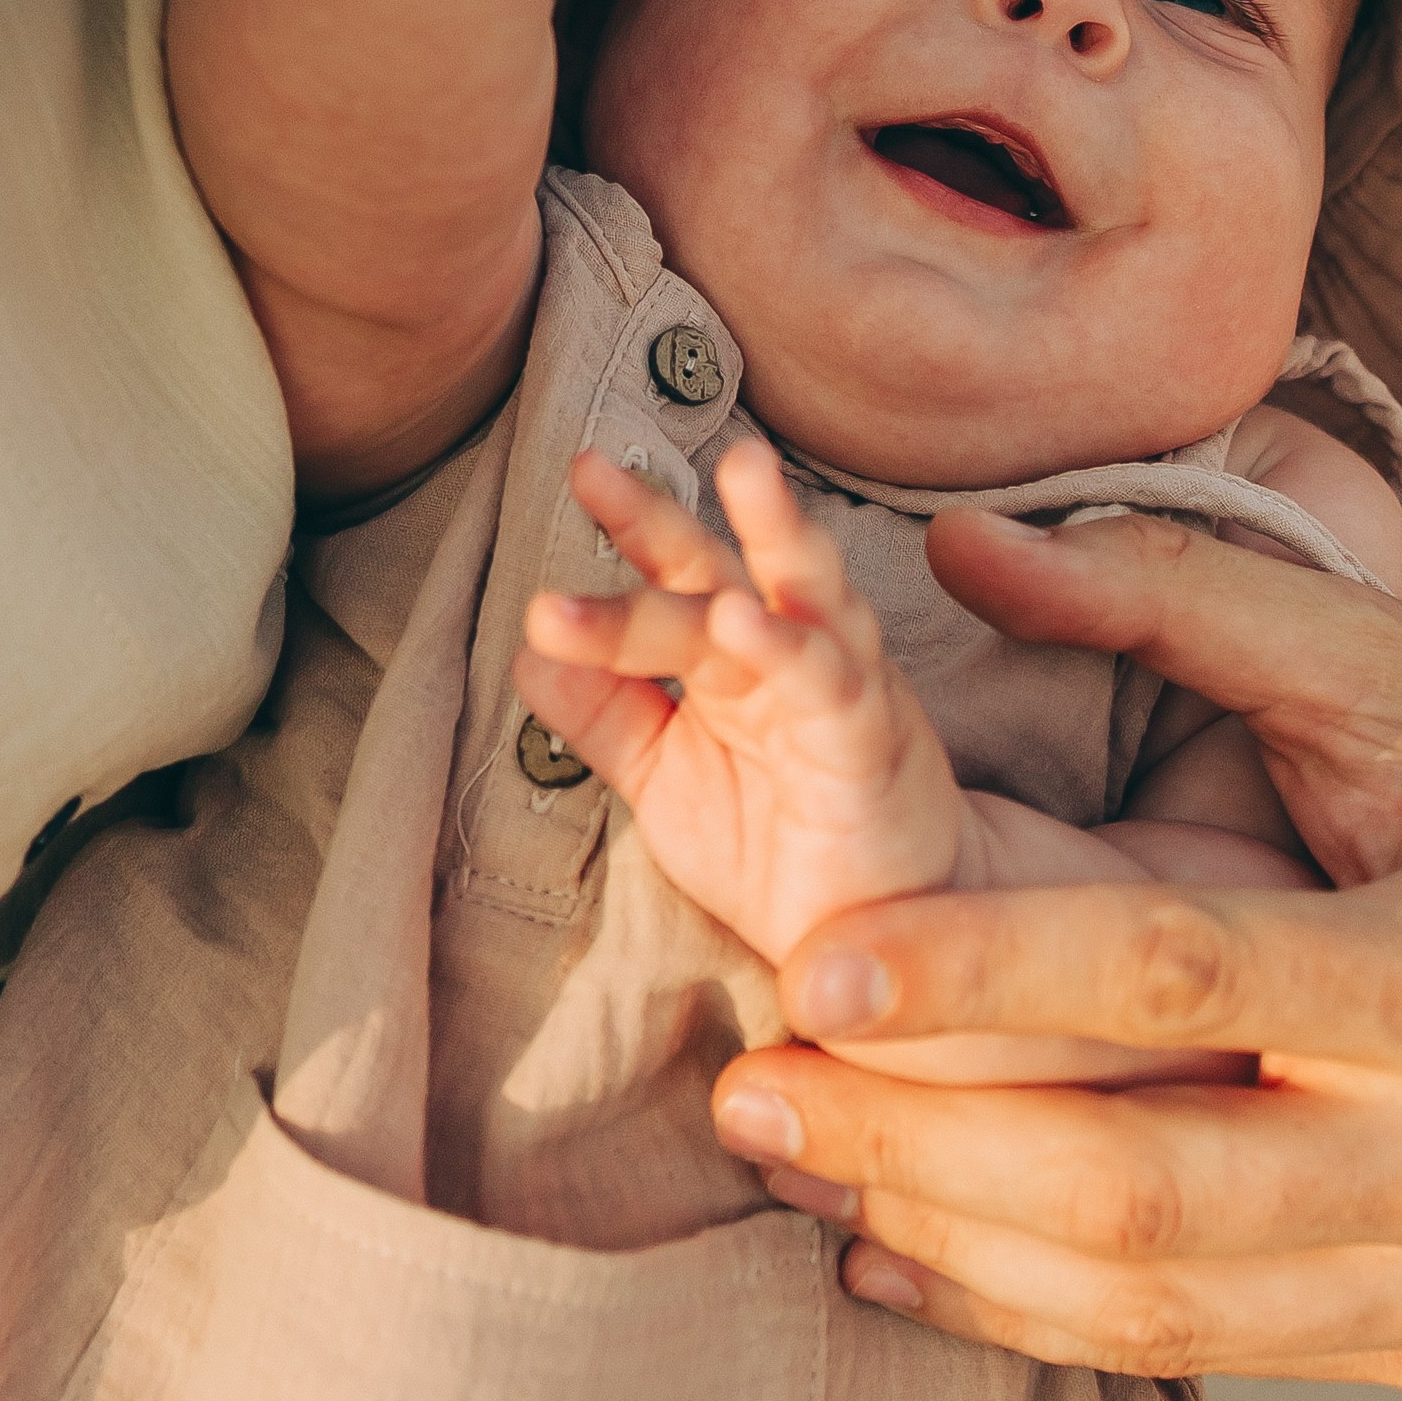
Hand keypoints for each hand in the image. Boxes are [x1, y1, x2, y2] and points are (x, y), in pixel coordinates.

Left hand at [518, 441, 966, 964]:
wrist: (876, 933)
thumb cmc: (773, 841)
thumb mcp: (664, 778)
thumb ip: (604, 716)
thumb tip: (524, 653)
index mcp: (731, 651)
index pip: (673, 574)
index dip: (629, 524)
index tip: (578, 473)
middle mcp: (785, 647)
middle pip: (717, 566)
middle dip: (659, 516)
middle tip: (591, 469)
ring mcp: (837, 683)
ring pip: (798, 591)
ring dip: (773, 527)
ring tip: (738, 467)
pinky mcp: (869, 739)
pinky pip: (831, 682)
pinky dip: (786, 647)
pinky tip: (743, 620)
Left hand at [705, 508, 1401, 1382]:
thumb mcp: (1387, 662)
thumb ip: (1173, 595)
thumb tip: (962, 542)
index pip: (1181, 974)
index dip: (987, 976)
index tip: (814, 962)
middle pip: (1147, 1182)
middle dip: (920, 1144)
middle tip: (745, 1087)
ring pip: (1158, 1299)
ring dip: (947, 1242)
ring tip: (785, 1163)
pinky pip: (1202, 1348)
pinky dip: (1032, 1316)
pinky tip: (893, 1252)